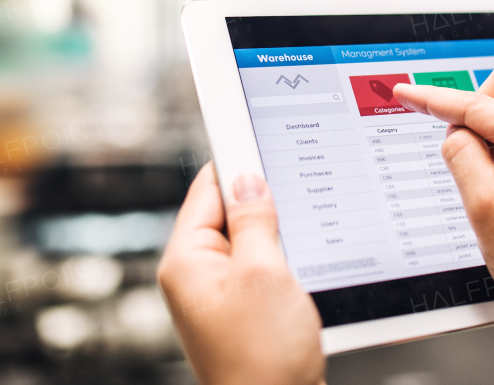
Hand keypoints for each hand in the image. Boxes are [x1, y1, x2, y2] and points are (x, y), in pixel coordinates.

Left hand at [158, 162, 324, 384]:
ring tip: (300, 247)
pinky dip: (286, 263)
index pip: (208, 189)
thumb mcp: (264, 273)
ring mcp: (222, 296)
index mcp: (187, 260)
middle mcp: (198, 276)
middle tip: (296, 194)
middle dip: (266, 203)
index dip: (238, 162)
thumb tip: (249, 178)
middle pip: (232, 213)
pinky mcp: (246, 313)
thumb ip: (256, 219)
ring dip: (281, 236)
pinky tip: (306, 269)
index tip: (263, 134)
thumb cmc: (262, 359)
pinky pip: (265, 269)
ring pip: (255, 242)